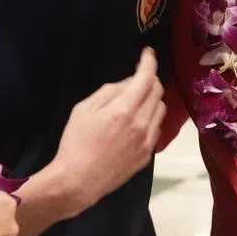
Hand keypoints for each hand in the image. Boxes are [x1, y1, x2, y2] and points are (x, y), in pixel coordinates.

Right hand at [47, 48, 166, 211]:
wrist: (78, 182)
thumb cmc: (75, 143)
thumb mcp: (83, 109)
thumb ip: (109, 92)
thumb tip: (128, 83)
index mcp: (123, 110)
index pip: (146, 77)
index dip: (149, 61)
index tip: (148, 53)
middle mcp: (141, 124)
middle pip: (158, 91)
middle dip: (150, 79)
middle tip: (138, 78)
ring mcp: (147, 141)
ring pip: (161, 110)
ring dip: (152, 100)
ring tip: (136, 102)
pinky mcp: (147, 155)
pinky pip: (156, 129)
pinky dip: (150, 119)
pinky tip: (135, 123)